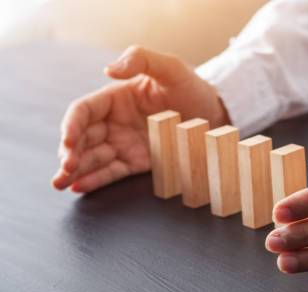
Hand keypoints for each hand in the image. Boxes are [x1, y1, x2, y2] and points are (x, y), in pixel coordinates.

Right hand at [52, 45, 228, 192]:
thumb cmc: (191, 87)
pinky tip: (80, 187)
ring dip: (75, 171)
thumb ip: (140, 59)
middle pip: (82, 137)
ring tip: (61, 183)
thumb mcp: (170, 67)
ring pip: (92, 157)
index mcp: (115, 98)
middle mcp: (114, 122)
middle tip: (64, 169)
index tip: (69, 141)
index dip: (71, 126)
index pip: (83, 111)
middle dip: (69, 153)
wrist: (216, 114)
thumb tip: (109, 70)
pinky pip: (112, 172)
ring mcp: (124, 143)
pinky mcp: (137, 162)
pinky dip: (95, 180)